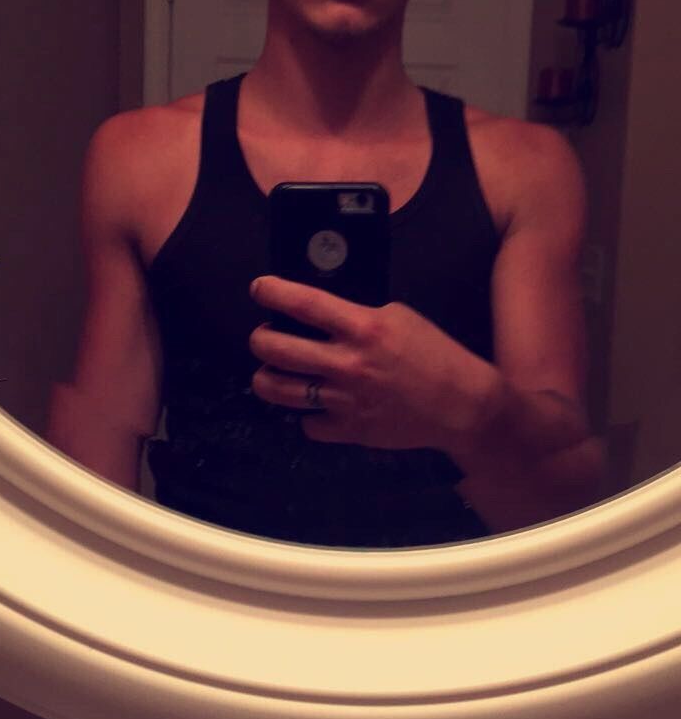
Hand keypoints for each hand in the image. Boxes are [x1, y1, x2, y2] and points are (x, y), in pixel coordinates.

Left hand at [248, 276, 499, 450]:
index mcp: (363, 328)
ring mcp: (345, 400)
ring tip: (272, 371)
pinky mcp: (349, 430)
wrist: (461, 404)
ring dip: (266, 377)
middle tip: (264, 336)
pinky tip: (315, 405)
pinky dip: (307, 415)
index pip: (304, 304)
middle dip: (259, 338)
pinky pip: (307, 424)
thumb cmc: (434, 354)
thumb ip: (358, 314)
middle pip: (276, 348)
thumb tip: (319, 310)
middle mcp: (348, 363)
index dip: (272, 292)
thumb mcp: (399, 317)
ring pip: (278, 389)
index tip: (259, 288)